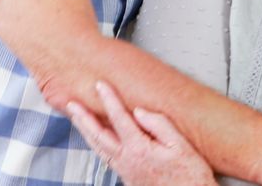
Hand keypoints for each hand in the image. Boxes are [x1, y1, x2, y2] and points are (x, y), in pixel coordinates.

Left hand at [66, 81, 215, 185]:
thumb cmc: (189, 175)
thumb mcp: (181, 145)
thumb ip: (159, 125)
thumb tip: (139, 112)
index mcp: (139, 148)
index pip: (119, 118)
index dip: (109, 99)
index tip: (100, 85)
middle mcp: (127, 160)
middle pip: (99, 135)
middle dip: (84, 117)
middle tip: (71, 103)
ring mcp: (125, 171)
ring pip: (99, 148)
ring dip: (86, 131)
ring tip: (77, 119)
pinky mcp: (128, 178)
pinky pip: (106, 157)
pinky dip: (97, 145)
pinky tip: (97, 140)